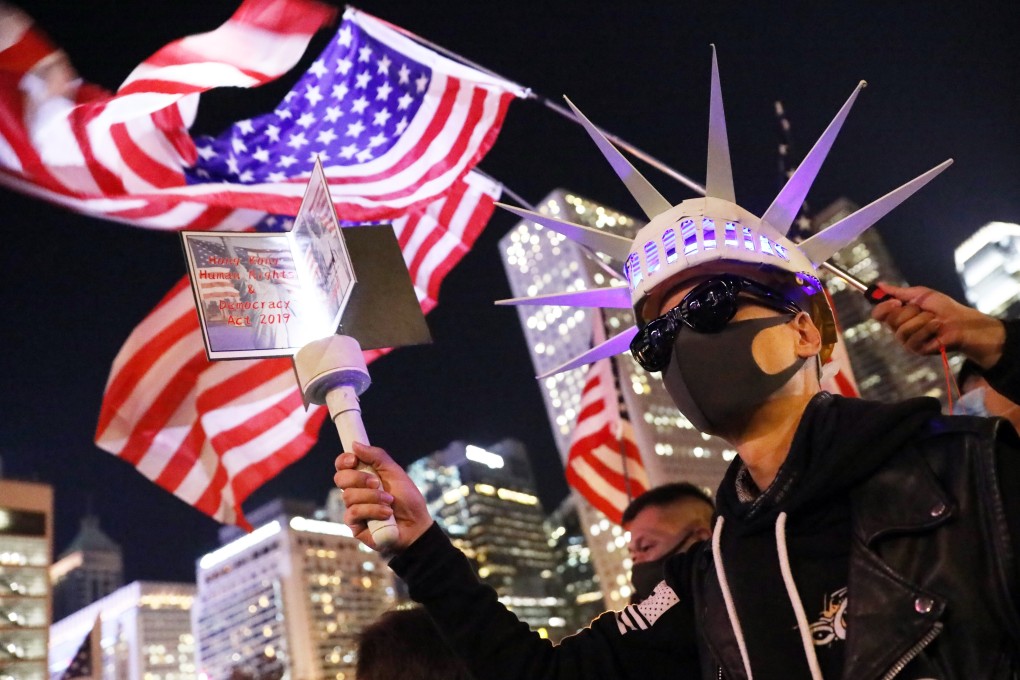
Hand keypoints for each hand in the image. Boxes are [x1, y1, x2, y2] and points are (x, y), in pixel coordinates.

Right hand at [334, 442, 432, 552]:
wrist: (416, 525)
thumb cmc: (407, 499)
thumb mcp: (395, 472)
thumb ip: (377, 457)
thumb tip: (355, 445)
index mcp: (363, 476)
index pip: (343, 465)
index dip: (343, 460)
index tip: (353, 459)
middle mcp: (355, 491)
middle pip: (340, 478)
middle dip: (359, 478)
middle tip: (377, 482)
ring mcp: (353, 508)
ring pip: (348, 496)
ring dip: (372, 497)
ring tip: (389, 502)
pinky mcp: (354, 525)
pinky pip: (353, 512)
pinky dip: (372, 510)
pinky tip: (386, 514)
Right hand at [871, 283, 1004, 367]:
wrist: (961, 321)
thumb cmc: (943, 307)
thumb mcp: (920, 295)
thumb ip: (899, 292)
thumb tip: (879, 285)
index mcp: (897, 315)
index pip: (878, 314)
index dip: (884, 307)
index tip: (896, 301)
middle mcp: (898, 329)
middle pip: (890, 320)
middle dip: (909, 311)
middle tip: (922, 309)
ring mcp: (907, 340)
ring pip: (902, 330)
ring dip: (921, 320)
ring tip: (934, 318)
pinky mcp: (916, 349)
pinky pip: (913, 338)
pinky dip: (928, 328)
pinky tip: (937, 326)